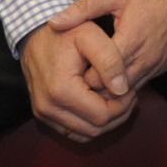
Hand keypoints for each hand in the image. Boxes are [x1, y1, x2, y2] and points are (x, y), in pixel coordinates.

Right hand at [20, 20, 135, 140]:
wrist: (34, 34)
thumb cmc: (66, 33)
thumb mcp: (91, 36)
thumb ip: (110, 60)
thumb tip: (122, 89)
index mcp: (61, 91)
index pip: (102, 115)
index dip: (123, 105)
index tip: (131, 87)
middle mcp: (48, 108)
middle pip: (95, 129)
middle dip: (117, 114)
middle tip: (129, 93)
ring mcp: (43, 113)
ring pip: (85, 134)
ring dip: (105, 121)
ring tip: (118, 97)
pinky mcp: (43, 114)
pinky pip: (72, 130)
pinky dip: (90, 122)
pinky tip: (102, 102)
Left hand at [49, 0, 166, 91]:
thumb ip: (82, 10)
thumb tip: (53, 22)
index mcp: (131, 41)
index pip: (99, 77)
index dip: (82, 75)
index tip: (70, 67)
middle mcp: (146, 59)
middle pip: (112, 90)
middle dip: (93, 86)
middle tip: (75, 76)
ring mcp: (156, 65)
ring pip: (127, 91)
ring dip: (109, 87)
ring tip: (91, 75)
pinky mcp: (163, 66)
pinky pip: (140, 83)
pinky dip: (124, 83)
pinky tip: (112, 72)